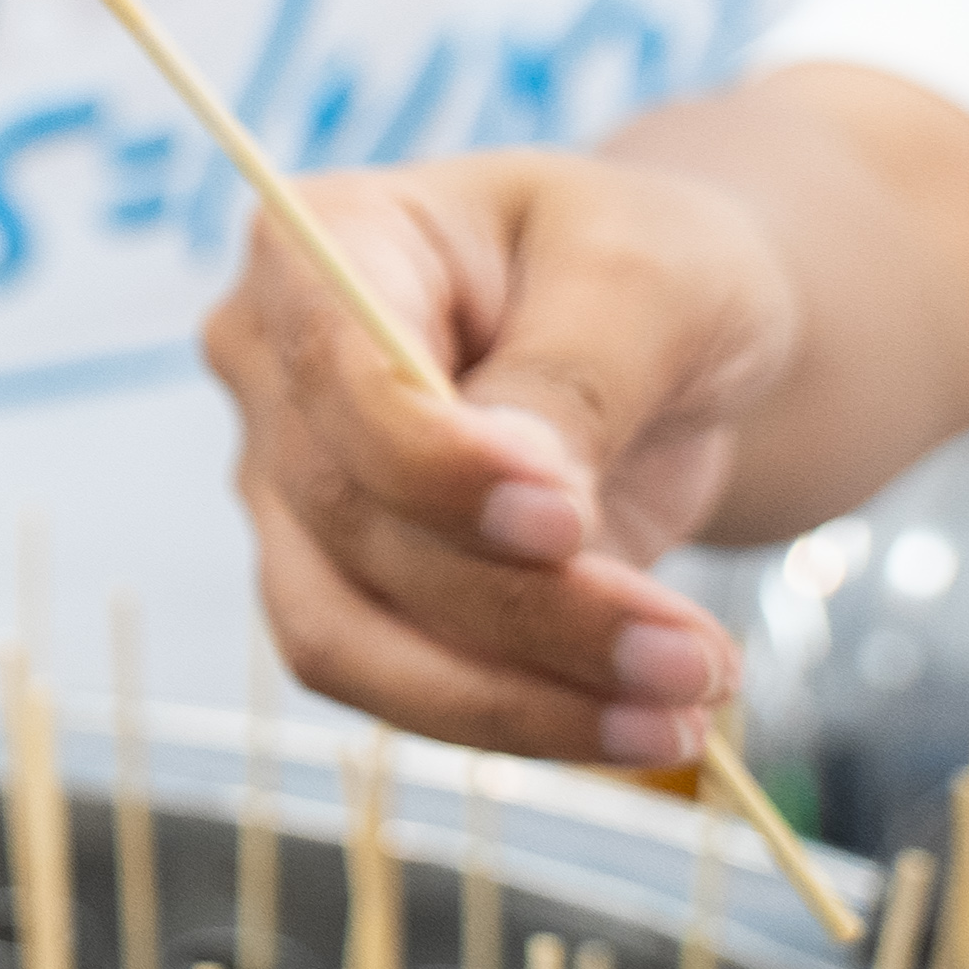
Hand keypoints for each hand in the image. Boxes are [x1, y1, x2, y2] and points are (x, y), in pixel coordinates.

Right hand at [199, 149, 775, 762]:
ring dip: (509, 697)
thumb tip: (532, 505)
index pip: (334, 368)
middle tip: (697, 660)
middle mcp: (271, 368)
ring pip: (342, 631)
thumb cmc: (656, 269)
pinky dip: (510, 717)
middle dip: (521, 606)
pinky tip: (636, 726)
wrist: (674, 341)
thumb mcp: (652, 277)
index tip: (566, 522)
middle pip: (348, 519)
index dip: (429, 462)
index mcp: (320, 241)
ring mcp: (293, 487)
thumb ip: (578, 376)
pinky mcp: (343, 586)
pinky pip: (388, 682)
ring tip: (681, 715)